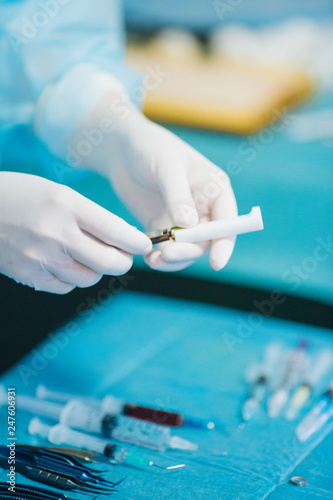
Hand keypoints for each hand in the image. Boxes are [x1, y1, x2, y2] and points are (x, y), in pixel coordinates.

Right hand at [0, 172, 150, 292]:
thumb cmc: (23, 196)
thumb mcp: (59, 193)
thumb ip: (90, 217)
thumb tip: (124, 242)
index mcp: (66, 204)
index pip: (115, 230)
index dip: (136, 242)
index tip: (143, 245)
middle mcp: (55, 232)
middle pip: (108, 263)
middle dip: (122, 262)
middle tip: (122, 257)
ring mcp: (40, 257)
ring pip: (89, 277)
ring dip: (95, 270)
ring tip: (86, 255)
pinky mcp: (28, 275)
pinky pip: (66, 287)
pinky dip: (71, 278)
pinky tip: (63, 262)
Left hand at [87, 108, 237, 271]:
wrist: (121, 148)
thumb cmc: (150, 147)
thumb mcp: (166, 166)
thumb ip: (178, 196)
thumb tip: (189, 225)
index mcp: (215, 190)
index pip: (227, 222)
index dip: (224, 244)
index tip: (216, 264)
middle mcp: (204, 208)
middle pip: (206, 241)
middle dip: (189, 252)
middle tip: (166, 255)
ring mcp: (183, 219)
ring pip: (186, 250)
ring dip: (173, 260)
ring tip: (153, 261)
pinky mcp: (163, 226)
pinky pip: (166, 249)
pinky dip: (158, 256)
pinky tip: (146, 257)